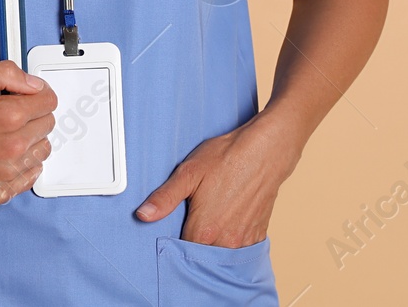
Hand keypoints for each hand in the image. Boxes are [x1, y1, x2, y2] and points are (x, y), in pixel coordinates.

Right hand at [0, 60, 57, 204]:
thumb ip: (6, 73)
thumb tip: (33, 84)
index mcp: (8, 116)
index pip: (50, 101)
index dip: (37, 92)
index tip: (26, 94)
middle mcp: (11, 147)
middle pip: (48, 125)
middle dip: (33, 114)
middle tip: (9, 111)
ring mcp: (5, 173)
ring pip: (42, 152)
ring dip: (31, 139)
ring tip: (6, 133)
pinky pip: (30, 178)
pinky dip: (23, 166)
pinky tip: (5, 154)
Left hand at [133, 118, 301, 247]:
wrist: (264, 151)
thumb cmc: (227, 158)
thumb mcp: (188, 173)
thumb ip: (164, 198)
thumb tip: (143, 215)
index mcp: (203, 230)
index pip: (180, 252)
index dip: (174, 242)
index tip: (174, 231)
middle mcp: (225, 241)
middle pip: (201, 255)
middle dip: (194, 244)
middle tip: (194, 220)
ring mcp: (243, 241)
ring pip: (221, 254)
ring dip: (213, 245)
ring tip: (211, 221)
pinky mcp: (257, 235)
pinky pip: (240, 251)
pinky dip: (232, 243)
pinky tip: (228, 224)